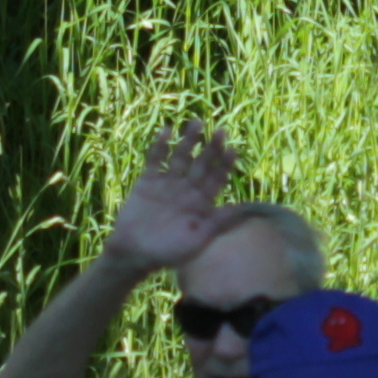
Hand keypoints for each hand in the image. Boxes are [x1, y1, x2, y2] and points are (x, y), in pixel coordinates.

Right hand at [102, 120, 240, 273]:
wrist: (135, 254)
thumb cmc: (169, 252)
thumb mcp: (198, 239)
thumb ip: (218, 221)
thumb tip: (242, 207)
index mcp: (202, 203)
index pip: (217, 178)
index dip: (225, 164)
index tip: (232, 150)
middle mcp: (187, 189)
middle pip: (202, 163)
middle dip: (212, 148)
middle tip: (221, 131)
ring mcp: (168, 183)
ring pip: (181, 157)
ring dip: (189, 140)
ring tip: (197, 122)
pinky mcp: (148, 181)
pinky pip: (155, 160)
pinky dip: (160, 146)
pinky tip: (167, 131)